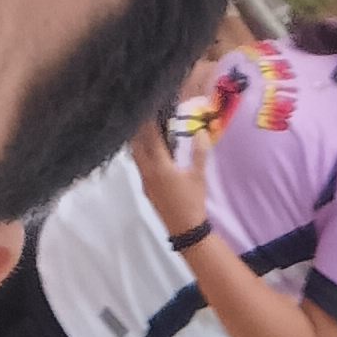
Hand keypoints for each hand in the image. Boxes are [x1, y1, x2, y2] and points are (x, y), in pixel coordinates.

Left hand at [131, 113, 211, 236]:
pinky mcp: (146, 189)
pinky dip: (141, 155)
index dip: (148, 122)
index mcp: (160, 166)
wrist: (184, 228)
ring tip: (145, 131)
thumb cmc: (192, 200)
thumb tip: (201, 131)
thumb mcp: (198, 176)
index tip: (148, 108)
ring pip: (135, 157)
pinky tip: (150, 153)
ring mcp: (144, 181)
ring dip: (138, 143)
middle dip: (138, 130)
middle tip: (144, 117)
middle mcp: (148, 172)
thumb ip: (199, 152)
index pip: (150, 138)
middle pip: (136, 146)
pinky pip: (139, 166)